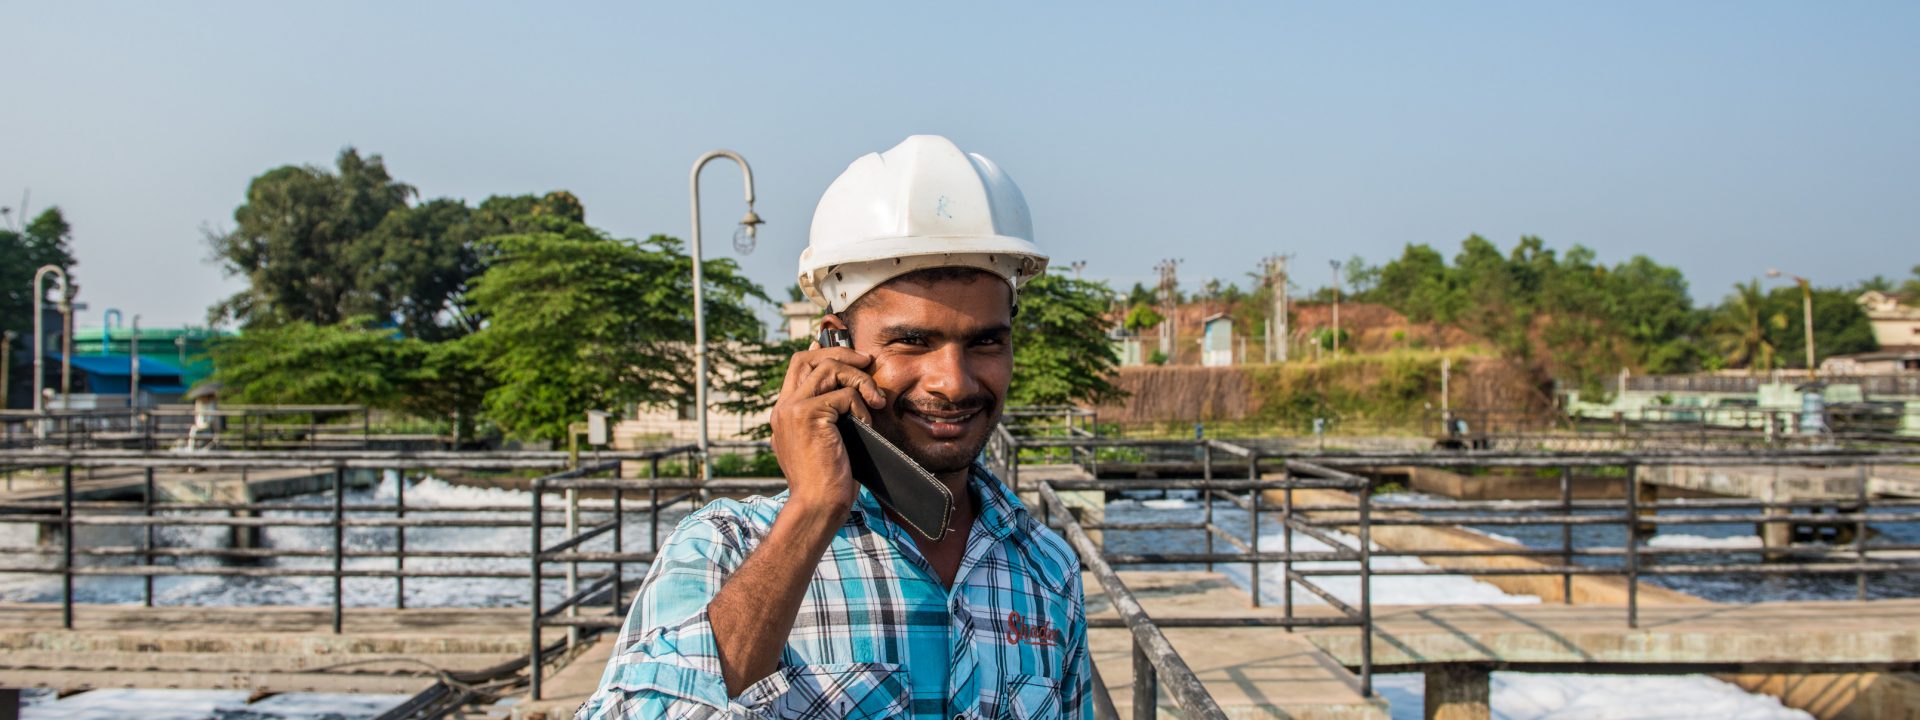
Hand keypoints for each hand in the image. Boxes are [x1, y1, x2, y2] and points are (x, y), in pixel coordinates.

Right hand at [770, 342, 887, 515]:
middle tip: (868, 363)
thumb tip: (847, 393)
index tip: (852, 355)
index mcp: (784, 413)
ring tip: (875, 400)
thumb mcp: (823, 442)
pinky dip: (862, 407)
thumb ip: (827, 417)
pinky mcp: (807, 415)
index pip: (798, 366)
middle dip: (842, 353)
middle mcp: (783, 407)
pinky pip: (843, 394)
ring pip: (828, 368)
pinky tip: (867, 426)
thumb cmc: (828, 481)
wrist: (817, 505)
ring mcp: (792, 409)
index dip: (824, 352)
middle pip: (809, 358)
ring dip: (859, 379)